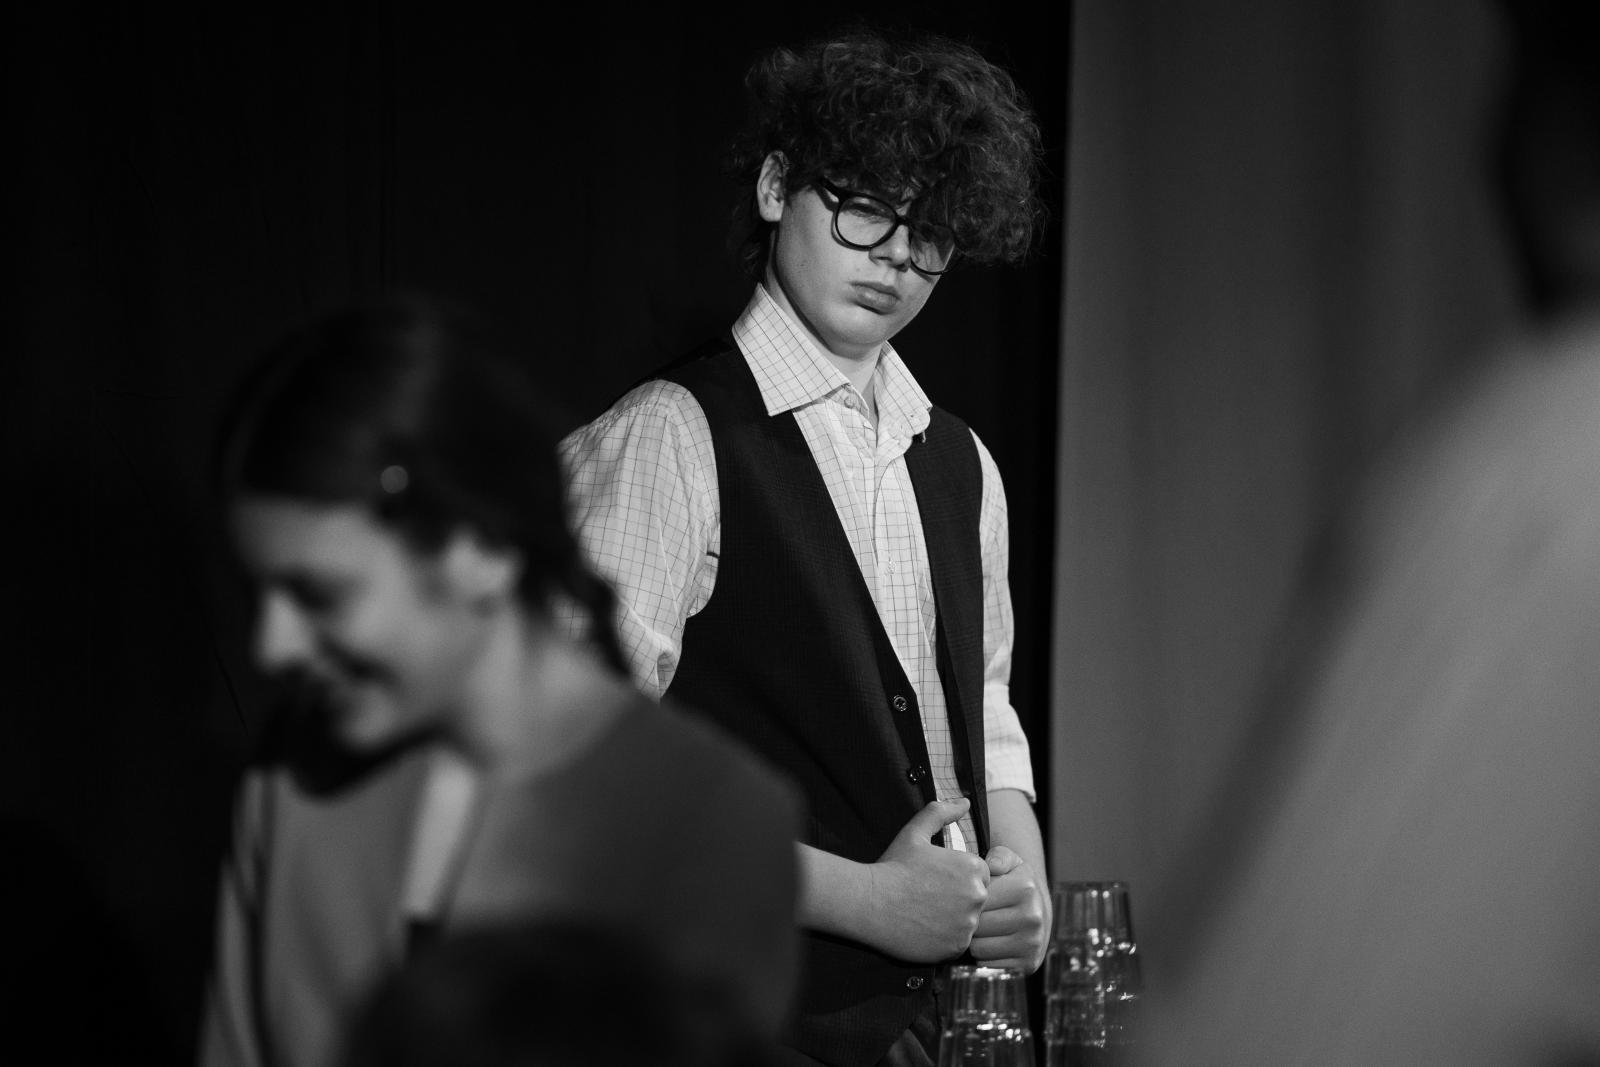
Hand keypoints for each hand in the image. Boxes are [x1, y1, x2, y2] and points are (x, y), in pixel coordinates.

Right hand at [866, 798, 991, 961]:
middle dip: (958, 899)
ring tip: (925, 913)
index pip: (980, 876)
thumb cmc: (893, 867)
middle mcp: (977, 896)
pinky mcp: (955, 948)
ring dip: (953, 919)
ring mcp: (967, 925)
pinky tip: (924, 928)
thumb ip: (941, 813)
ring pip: (969, 922)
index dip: (957, 878)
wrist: (869, 902)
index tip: (935, 881)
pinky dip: (945, 938)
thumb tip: (965, 802)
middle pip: (977, 899)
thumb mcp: (915, 832)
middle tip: (929, 897)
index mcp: (973, 868)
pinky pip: (958, 943)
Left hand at [969, 845, 1049, 972]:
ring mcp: (1032, 943)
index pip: (975, 901)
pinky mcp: (1028, 964)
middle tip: (967, 915)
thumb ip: (997, 856)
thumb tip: (992, 865)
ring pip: (978, 948)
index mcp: (1024, 888)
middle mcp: (1032, 916)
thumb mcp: (1007, 861)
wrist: (1037, 911)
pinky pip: (987, 964)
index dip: (965, 899)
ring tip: (977, 928)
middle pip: (976, 926)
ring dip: (972, 940)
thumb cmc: (1012, 882)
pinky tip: (987, 942)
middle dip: (966, 921)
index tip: (966, 897)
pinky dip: (982, 956)